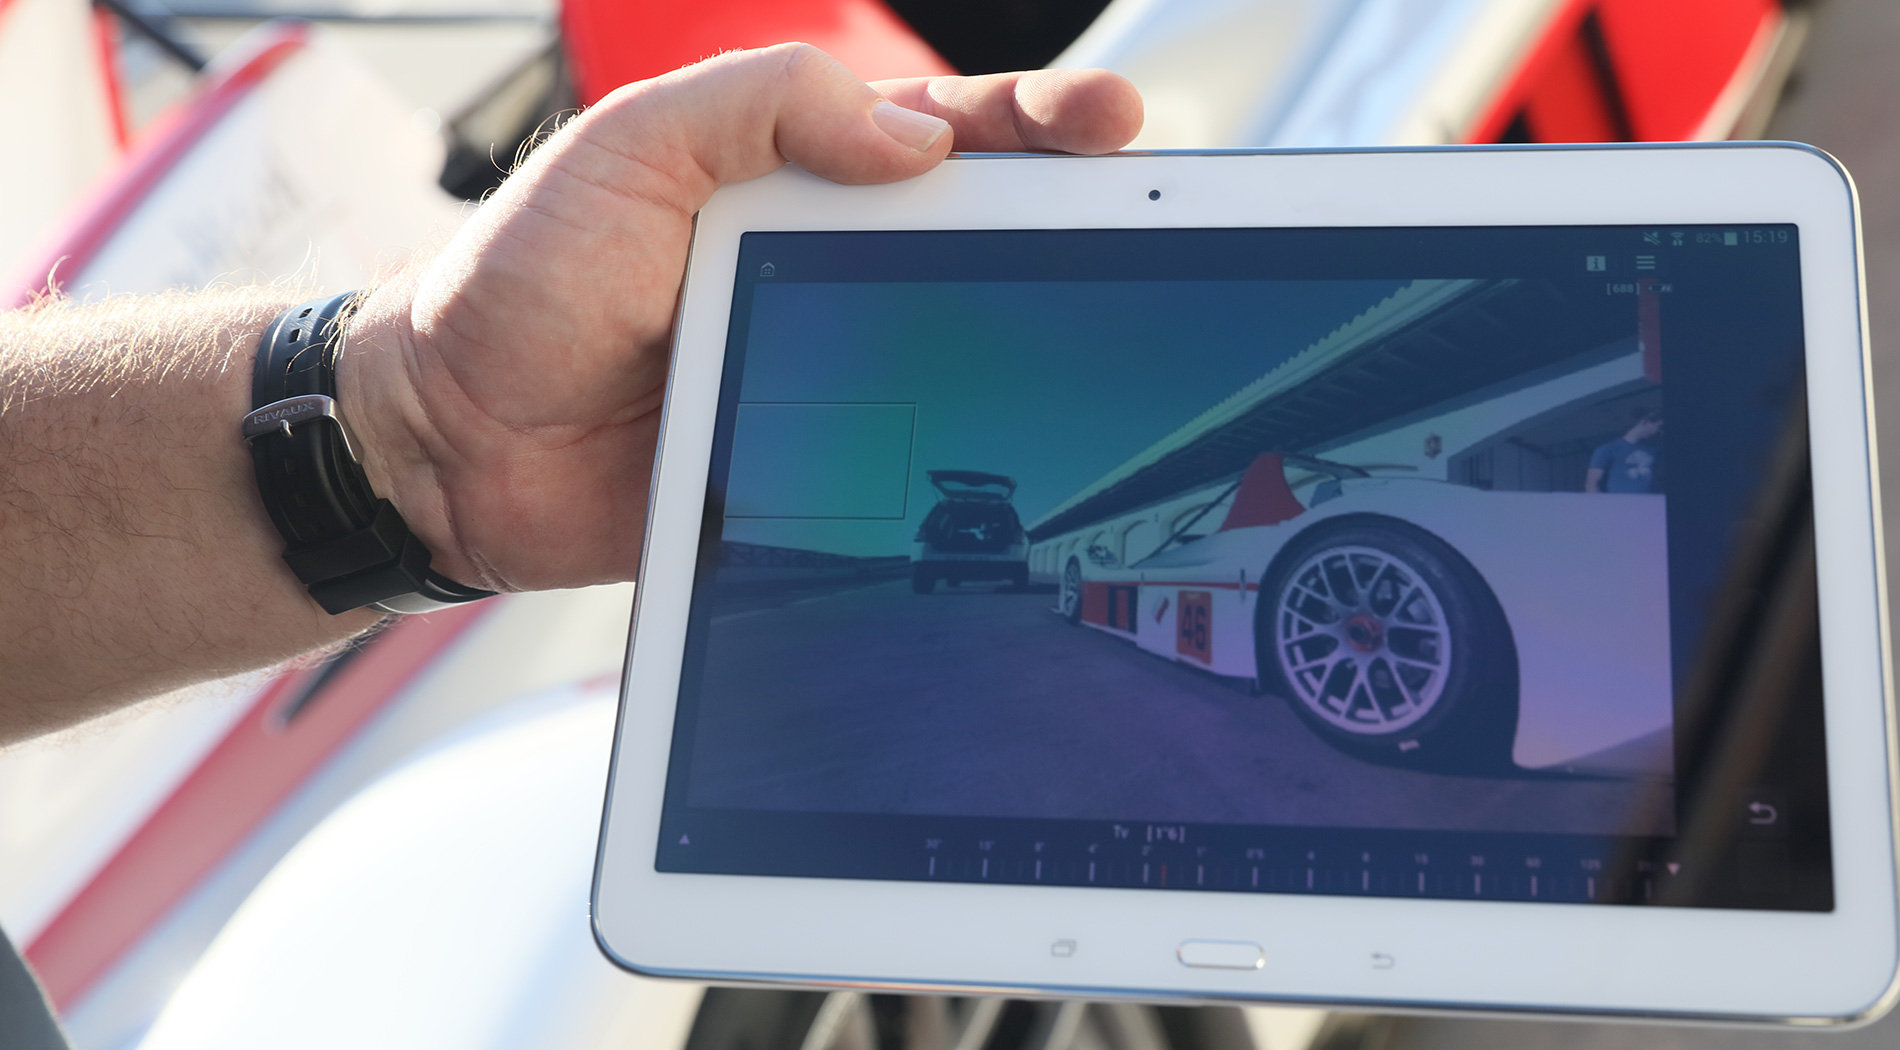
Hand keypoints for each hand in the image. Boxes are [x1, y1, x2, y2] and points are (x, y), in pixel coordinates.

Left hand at [340, 45, 1141, 591]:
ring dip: (1033, 333)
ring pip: (962, 343)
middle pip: (979, 235)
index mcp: (786, 171)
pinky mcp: (815, 459)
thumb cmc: (517, 286)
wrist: (448, 449)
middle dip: (1071, 216)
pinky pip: (910, 452)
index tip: (1100, 122)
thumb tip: (915, 140)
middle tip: (1139, 212)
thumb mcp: (630, 147)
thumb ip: (762, 106)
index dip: (1028, 120)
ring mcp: (824, 364)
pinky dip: (969, 448)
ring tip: (1099, 321)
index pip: (936, 128)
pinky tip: (1019, 444)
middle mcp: (821, 263)